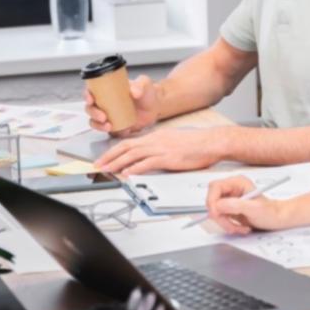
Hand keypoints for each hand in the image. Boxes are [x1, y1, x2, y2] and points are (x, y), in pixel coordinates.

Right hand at [84, 76, 160, 135]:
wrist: (155, 107)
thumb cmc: (147, 92)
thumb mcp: (144, 84)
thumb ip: (140, 85)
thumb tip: (134, 92)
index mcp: (107, 90)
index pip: (91, 91)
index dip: (87, 95)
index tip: (90, 99)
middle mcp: (104, 103)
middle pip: (90, 108)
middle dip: (93, 113)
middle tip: (102, 116)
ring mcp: (108, 115)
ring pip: (95, 121)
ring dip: (98, 125)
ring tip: (108, 126)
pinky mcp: (115, 126)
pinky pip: (107, 131)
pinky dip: (111, 132)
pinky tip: (120, 131)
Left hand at [92, 126, 222, 175]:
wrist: (211, 142)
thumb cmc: (197, 143)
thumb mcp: (173, 142)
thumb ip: (160, 147)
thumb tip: (150, 155)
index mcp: (155, 136)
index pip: (129, 142)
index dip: (114, 150)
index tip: (105, 157)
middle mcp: (155, 140)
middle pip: (126, 146)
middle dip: (109, 156)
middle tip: (97, 164)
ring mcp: (160, 148)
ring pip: (132, 154)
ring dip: (117, 163)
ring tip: (106, 169)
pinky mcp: (168, 158)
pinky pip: (147, 163)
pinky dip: (135, 168)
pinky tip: (127, 173)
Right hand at [206, 176, 291, 234]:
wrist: (277, 220)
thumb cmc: (270, 212)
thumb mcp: (254, 209)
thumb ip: (235, 205)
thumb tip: (218, 205)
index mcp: (237, 182)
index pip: (215, 187)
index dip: (212, 201)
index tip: (216, 214)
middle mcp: (232, 189)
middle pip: (212, 200)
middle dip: (219, 216)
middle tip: (230, 225)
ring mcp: (230, 199)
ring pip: (215, 211)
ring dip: (224, 223)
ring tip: (238, 228)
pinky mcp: (229, 209)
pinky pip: (220, 218)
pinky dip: (227, 225)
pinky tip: (239, 227)